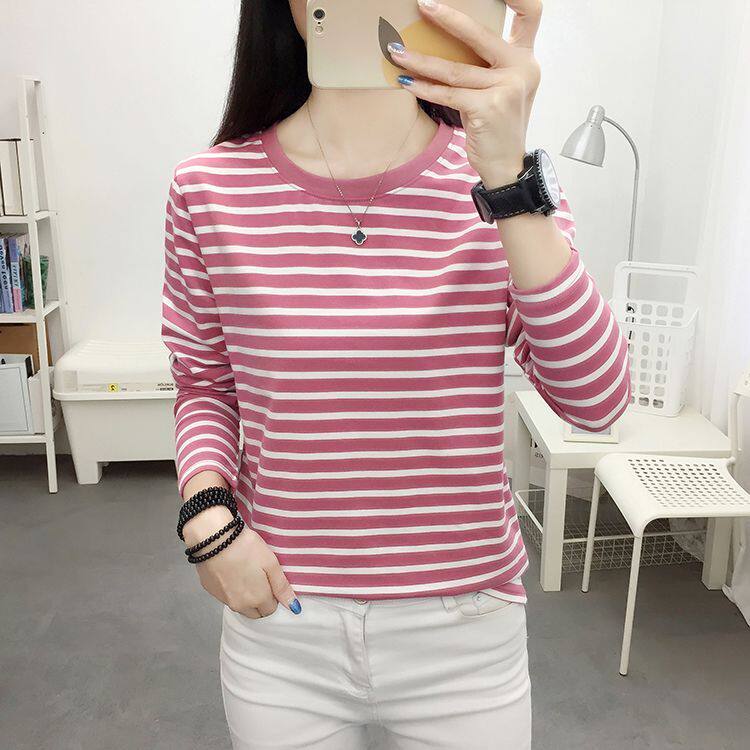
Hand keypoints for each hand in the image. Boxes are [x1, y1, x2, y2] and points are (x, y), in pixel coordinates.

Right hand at [183, 505, 300, 618]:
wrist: (214, 538)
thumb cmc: (246, 548)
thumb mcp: (271, 564)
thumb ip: (282, 587)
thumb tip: (294, 607)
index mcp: (257, 600)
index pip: (271, 609)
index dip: (273, 595)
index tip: (270, 580)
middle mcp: (240, 605)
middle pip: (255, 612)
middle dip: (260, 600)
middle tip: (259, 577)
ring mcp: (223, 599)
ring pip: (240, 606)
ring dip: (245, 596)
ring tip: (245, 572)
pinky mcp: (211, 591)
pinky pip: (226, 597)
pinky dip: (231, 589)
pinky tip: (232, 572)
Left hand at [389, 0, 542, 186]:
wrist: (506, 165)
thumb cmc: (497, 126)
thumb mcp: (500, 89)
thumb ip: (486, 64)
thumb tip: (444, 41)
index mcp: (526, 59)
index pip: (530, 14)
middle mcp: (522, 69)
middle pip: (481, 34)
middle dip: (448, 18)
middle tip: (423, 6)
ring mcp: (507, 89)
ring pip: (454, 69)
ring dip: (421, 60)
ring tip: (396, 52)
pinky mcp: (489, 108)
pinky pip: (448, 94)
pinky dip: (424, 88)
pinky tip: (406, 81)